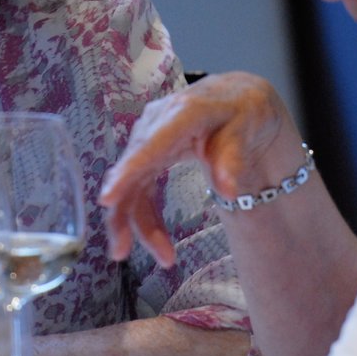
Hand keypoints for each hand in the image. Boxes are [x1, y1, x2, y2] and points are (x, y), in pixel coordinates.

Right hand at [99, 71, 299, 265]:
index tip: (108, 198)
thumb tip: (228, 192)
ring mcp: (149, 138)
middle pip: (132, 171)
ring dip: (137, 223)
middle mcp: (157, 124)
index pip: (151, 145)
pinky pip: (139, 188)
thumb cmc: (244, 111)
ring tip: (163, 257)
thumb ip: (234, 158)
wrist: (238, 98)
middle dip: (125, 214)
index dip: (128, 171)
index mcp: (183, 113)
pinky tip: (159, 241)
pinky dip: (145, 216)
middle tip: (122, 253)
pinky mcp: (149, 153)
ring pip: (131, 185)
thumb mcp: (248, 128)